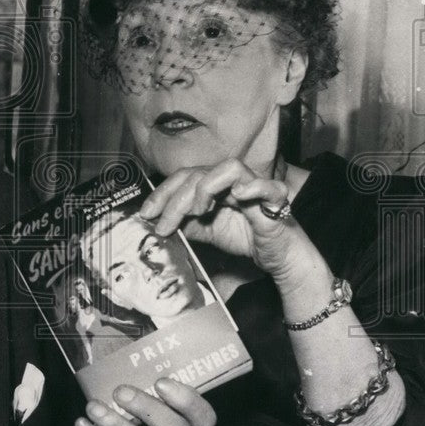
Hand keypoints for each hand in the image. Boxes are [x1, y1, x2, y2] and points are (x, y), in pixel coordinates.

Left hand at [66, 379, 215, 425]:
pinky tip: (82, 425)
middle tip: (120, 392)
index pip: (203, 420)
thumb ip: (131, 396)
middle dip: (150, 408)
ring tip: (93, 407)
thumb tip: (119, 358)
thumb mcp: (124, 419)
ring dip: (117, 424)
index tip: (161, 381)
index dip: (189, 401)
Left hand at [138, 158, 316, 280]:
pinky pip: (267, 186)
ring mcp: (254, 186)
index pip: (184, 177)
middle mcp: (232, 180)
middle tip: (161, 223)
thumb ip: (185, 223)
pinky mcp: (276, 200)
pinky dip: (253, 187)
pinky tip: (239, 195)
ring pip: (228, 168)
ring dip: (206, 187)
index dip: (162, 193)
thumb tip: (158, 221)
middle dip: (173, 198)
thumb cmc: (247, 237)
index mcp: (215, 184)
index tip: (145, 213)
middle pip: (198, 173)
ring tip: (199, 210)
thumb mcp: (206, 231)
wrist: (279, 257)